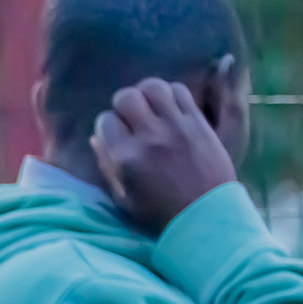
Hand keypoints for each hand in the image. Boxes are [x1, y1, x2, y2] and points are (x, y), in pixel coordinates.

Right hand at [92, 77, 238, 233]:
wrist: (206, 216)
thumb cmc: (159, 214)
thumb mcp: (123, 199)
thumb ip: (106, 166)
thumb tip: (97, 138)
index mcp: (126, 157)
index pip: (105, 121)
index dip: (107, 126)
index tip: (114, 134)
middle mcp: (149, 136)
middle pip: (127, 97)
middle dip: (123, 104)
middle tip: (131, 116)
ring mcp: (176, 126)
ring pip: (154, 87)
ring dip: (147, 93)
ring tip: (150, 105)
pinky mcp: (198, 122)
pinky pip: (180, 91)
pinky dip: (172, 94)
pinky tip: (170, 108)